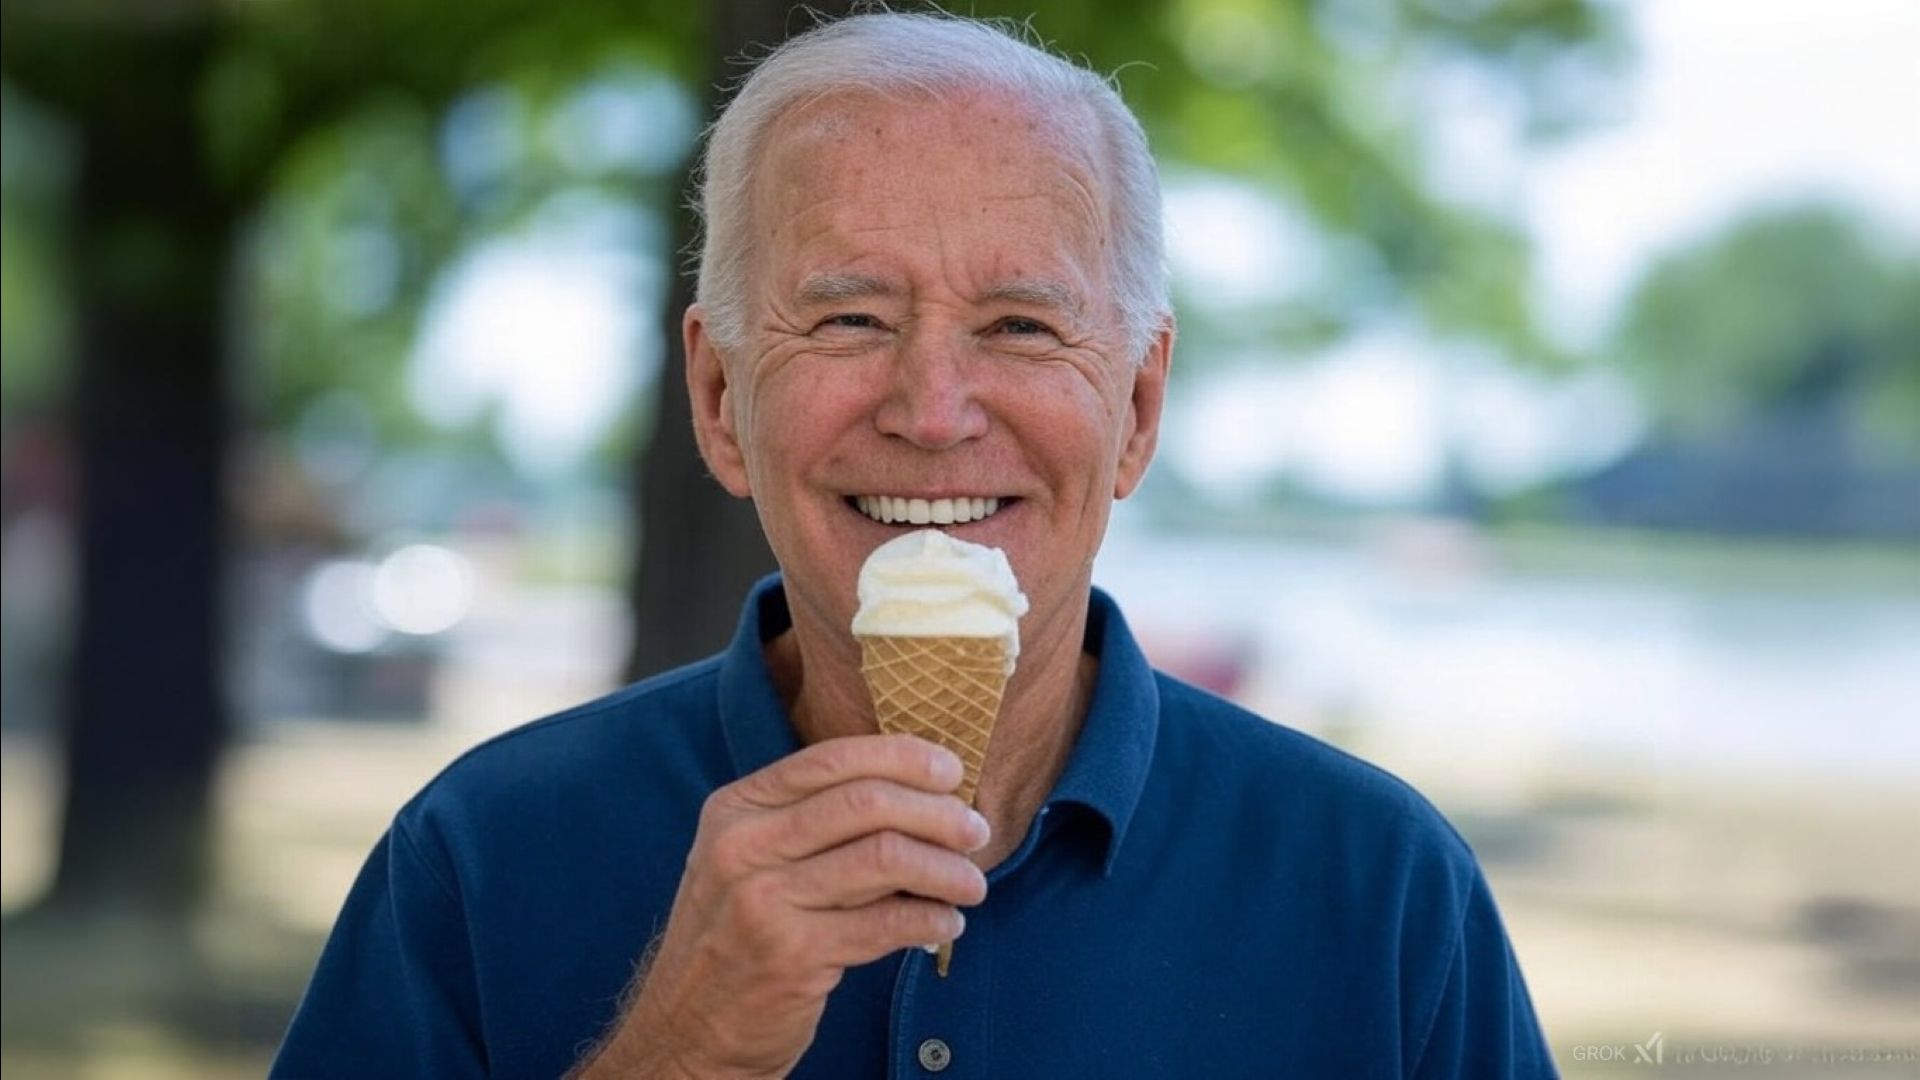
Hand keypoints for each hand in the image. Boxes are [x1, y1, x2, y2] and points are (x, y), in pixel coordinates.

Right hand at [577, 734, 990, 1077]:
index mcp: (736, 809)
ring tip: (971, 883)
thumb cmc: (734, 938)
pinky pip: (886, 924)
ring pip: (885, 858)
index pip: (833, 760)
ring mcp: (762, 900)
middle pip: (867, 803)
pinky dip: (930, 919)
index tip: (951, 771)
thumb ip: (811, 822)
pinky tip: (945, 923)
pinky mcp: (790, 955)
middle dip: (938, 813)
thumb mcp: (748, 861)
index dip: (903, 757)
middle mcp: (743, 845)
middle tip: (975, 831)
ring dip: (945, 868)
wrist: (685, 1030)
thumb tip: (917, 794)